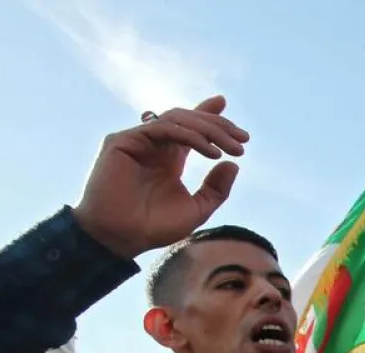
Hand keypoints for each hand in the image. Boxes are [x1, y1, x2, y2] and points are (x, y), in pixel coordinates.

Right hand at [72, 95, 248, 258]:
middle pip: (187, 120)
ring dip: (209, 130)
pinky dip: (190, 137)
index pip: (189, 128)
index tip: (224, 102)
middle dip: (218, 125)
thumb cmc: (154, 227)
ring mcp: (137, 141)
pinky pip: (163, 129)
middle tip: (243, 139)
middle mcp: (153, 146)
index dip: (206, 113)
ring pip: (177, 119)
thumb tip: (234, 164)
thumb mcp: (197, 209)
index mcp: (168, 159)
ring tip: (231, 148)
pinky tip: (211, 152)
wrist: (121, 238)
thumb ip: (216, 189)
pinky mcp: (122, 141)